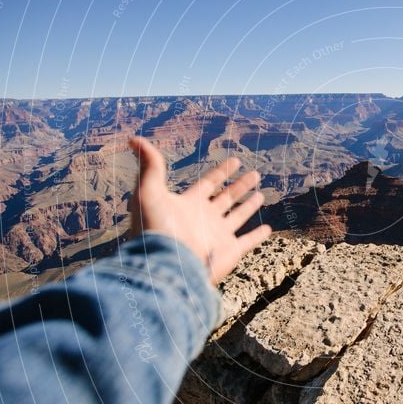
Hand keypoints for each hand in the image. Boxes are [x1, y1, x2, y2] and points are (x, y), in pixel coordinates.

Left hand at [127, 136, 270, 283]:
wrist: (166, 265)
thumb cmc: (156, 229)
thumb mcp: (148, 191)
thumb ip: (150, 165)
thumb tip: (134, 138)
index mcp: (189, 204)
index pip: (209, 183)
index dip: (222, 171)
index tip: (236, 160)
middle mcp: (205, 219)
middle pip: (227, 198)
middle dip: (240, 185)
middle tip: (255, 173)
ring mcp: (218, 235)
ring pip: (238, 217)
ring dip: (249, 206)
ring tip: (261, 195)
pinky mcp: (230, 252)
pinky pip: (248, 242)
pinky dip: (258, 236)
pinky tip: (268, 229)